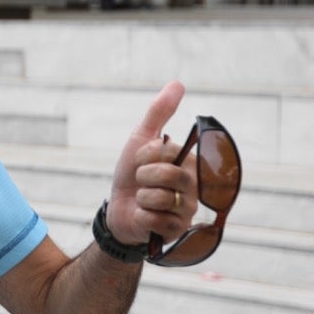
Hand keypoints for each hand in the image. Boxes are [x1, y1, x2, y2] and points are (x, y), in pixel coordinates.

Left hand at [105, 81, 197, 245]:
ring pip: (159, 198)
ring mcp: (187, 210)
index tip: (141, 161)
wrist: (118, 209)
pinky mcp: (176, 231)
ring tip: (143, 199)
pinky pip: (154, 220)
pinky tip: (144, 216)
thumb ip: (159, 113)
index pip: (168, 152)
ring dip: (141, 198)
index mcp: (190, 163)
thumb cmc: (132, 174)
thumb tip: (178, 83)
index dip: (146, 155)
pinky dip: (141, 216)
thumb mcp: (141, 140)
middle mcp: (194, 186)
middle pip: (168, 175)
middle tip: (141, 182)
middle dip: (143, 176)